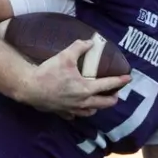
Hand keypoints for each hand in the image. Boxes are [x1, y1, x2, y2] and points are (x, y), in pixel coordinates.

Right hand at [14, 38, 128, 116]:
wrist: (29, 88)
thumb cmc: (48, 73)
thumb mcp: (65, 56)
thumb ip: (79, 47)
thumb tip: (90, 41)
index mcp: (85, 88)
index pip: (108, 85)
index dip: (119, 81)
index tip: (128, 78)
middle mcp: (82, 102)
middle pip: (103, 103)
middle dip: (112, 99)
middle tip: (116, 94)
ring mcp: (71, 109)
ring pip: (90, 112)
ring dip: (97, 107)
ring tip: (98, 101)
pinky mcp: (61, 112)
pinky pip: (74, 116)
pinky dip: (78, 113)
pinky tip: (77, 109)